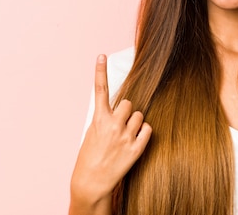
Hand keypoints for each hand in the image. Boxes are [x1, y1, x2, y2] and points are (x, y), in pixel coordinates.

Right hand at [70, 54, 151, 205]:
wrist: (92, 182)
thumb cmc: (89, 157)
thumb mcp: (91, 134)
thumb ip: (103, 119)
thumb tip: (115, 109)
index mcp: (99, 120)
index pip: (100, 90)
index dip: (100, 71)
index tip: (101, 56)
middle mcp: (113, 126)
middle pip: (128, 102)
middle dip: (125, 111)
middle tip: (119, 124)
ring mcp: (125, 137)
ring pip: (139, 115)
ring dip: (134, 122)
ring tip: (125, 135)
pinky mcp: (136, 149)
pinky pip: (147, 129)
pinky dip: (143, 133)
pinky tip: (135, 140)